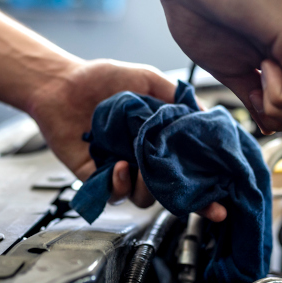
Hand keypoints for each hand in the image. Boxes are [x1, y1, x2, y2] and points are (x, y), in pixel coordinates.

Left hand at [26, 59, 226, 221]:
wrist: (61, 83)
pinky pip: (113, 194)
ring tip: (141, 166)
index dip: (205, 189)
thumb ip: (175, 97)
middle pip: (170, 191)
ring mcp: (120, 170)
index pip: (188, 170)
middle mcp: (142, 158)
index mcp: (159, 140)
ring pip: (144, 198)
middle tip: (182, 184)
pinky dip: (119, 184)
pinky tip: (117, 164)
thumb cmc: (101, 79)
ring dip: (148, 188)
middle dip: (182, 197)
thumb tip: (205, 113)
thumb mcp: (147, 79)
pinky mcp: (96, 177)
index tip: (219, 203)